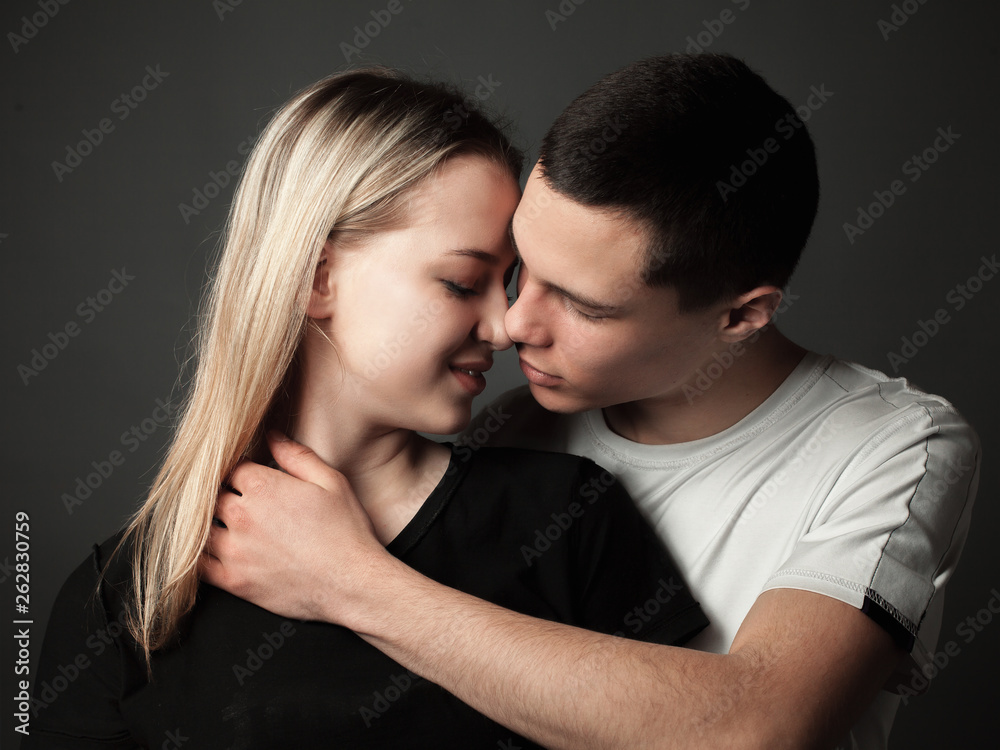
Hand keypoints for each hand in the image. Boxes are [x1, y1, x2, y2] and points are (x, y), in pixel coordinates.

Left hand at [199, 431, 387, 624]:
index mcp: (263, 487)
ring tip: (229, 525)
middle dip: (226, 495)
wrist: (352, 583)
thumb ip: (296, 456)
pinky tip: (211, 551)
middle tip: (241, 502)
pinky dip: (199, 556)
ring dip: (212, 523)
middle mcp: (242, 515)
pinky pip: (199, 565)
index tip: (250, 479)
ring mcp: (234, 550)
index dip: (242, 472)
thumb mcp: (331, 482)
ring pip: (201, 527)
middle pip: (213, 495)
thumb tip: (272, 436)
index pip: (233, 468)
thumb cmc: (346, 533)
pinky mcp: (233, 581)